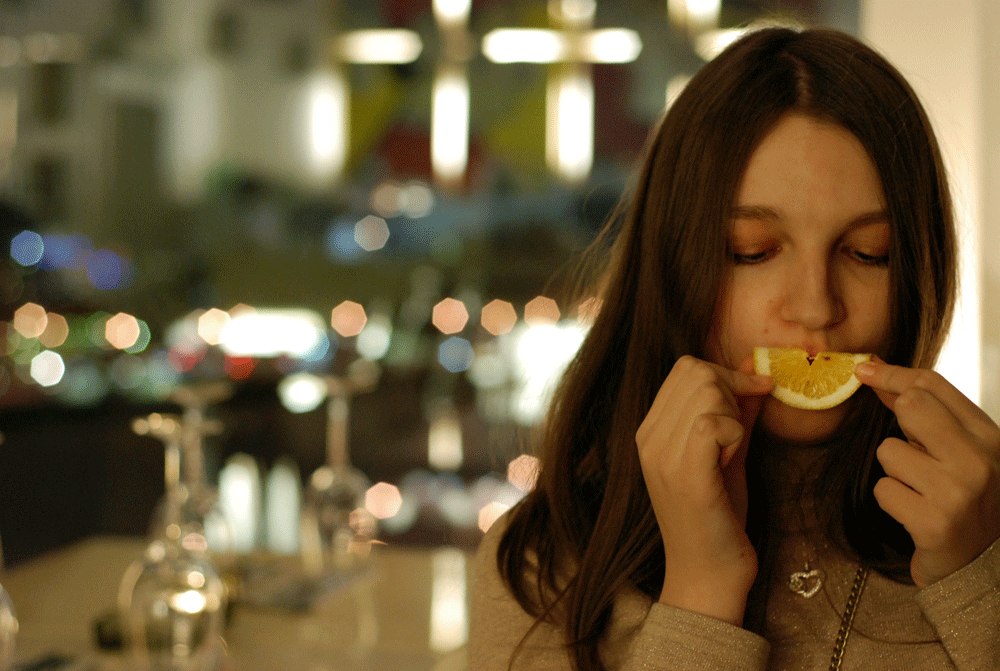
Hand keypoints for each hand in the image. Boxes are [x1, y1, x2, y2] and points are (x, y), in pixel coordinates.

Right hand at [636, 355, 772, 624]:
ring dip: (733, 415)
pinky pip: (714, 424)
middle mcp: (648, 438)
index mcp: (650, 430)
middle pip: (696, 372)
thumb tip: (757, 367)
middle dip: (732, 389)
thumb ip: (737, 410)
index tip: (753, 395)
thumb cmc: (719, 515)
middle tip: (740, 430)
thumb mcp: (729, 452)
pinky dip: (736, 436)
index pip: (685, 367)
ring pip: (707, 391)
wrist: (708, 574)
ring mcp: (662, 455)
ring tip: (731, 451)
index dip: (726, 373)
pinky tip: (731, 462)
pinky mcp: (685, 475)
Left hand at [856, 359, 999, 586]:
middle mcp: (980, 460)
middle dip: (900, 427)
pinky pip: (884, 490)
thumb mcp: (958, 450)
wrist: (983, 567)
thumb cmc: (966, 501)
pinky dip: (892, 501)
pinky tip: (916, 513)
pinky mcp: (934, 523)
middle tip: (914, 454)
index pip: (934, 386)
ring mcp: (958, 492)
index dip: (893, 373)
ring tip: (921, 491)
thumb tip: (875, 371)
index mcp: (990, 436)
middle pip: (912, 406)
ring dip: (896, 472)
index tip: (864, 369)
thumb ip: (923, 413)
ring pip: (889, 451)